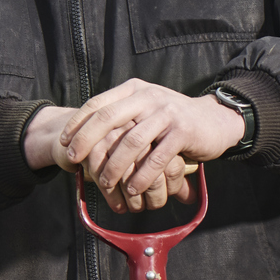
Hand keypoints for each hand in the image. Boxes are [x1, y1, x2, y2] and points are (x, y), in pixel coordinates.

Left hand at [47, 80, 245, 211]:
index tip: (64, 143)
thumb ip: (122, 115)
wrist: (216, 120)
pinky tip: (133, 189)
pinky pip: (156, 158)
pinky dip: (142, 176)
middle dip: (86, 141)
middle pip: (108, 118)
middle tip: (74, 160)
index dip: (77, 123)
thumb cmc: (174, 119)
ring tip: (105, 183)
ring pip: (131, 142)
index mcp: (135, 90)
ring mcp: (166, 113)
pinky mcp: (182, 132)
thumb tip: (84, 134)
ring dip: (115, 166)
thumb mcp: (147, 108)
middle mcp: (148, 97)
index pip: (98, 104)